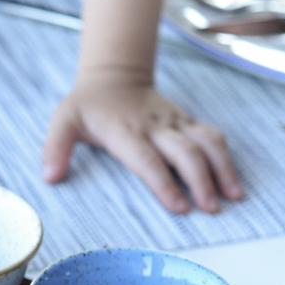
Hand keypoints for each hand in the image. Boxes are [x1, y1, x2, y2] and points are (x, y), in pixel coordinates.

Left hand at [43, 68, 243, 213]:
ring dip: (222, 168)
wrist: (115, 76)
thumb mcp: (63, 121)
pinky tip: (233, 181)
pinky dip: (225, 157)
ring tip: (234, 196)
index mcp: (125, 131)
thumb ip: (55, 147)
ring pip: (206, 142)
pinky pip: (211, 136)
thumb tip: (51, 177)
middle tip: (211, 209)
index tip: (179, 207)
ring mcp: (174, 123)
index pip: (147, 159)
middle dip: (201, 180)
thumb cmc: (88, 106)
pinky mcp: (187, 121)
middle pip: (185, 152)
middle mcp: (155, 126)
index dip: (164, 182)